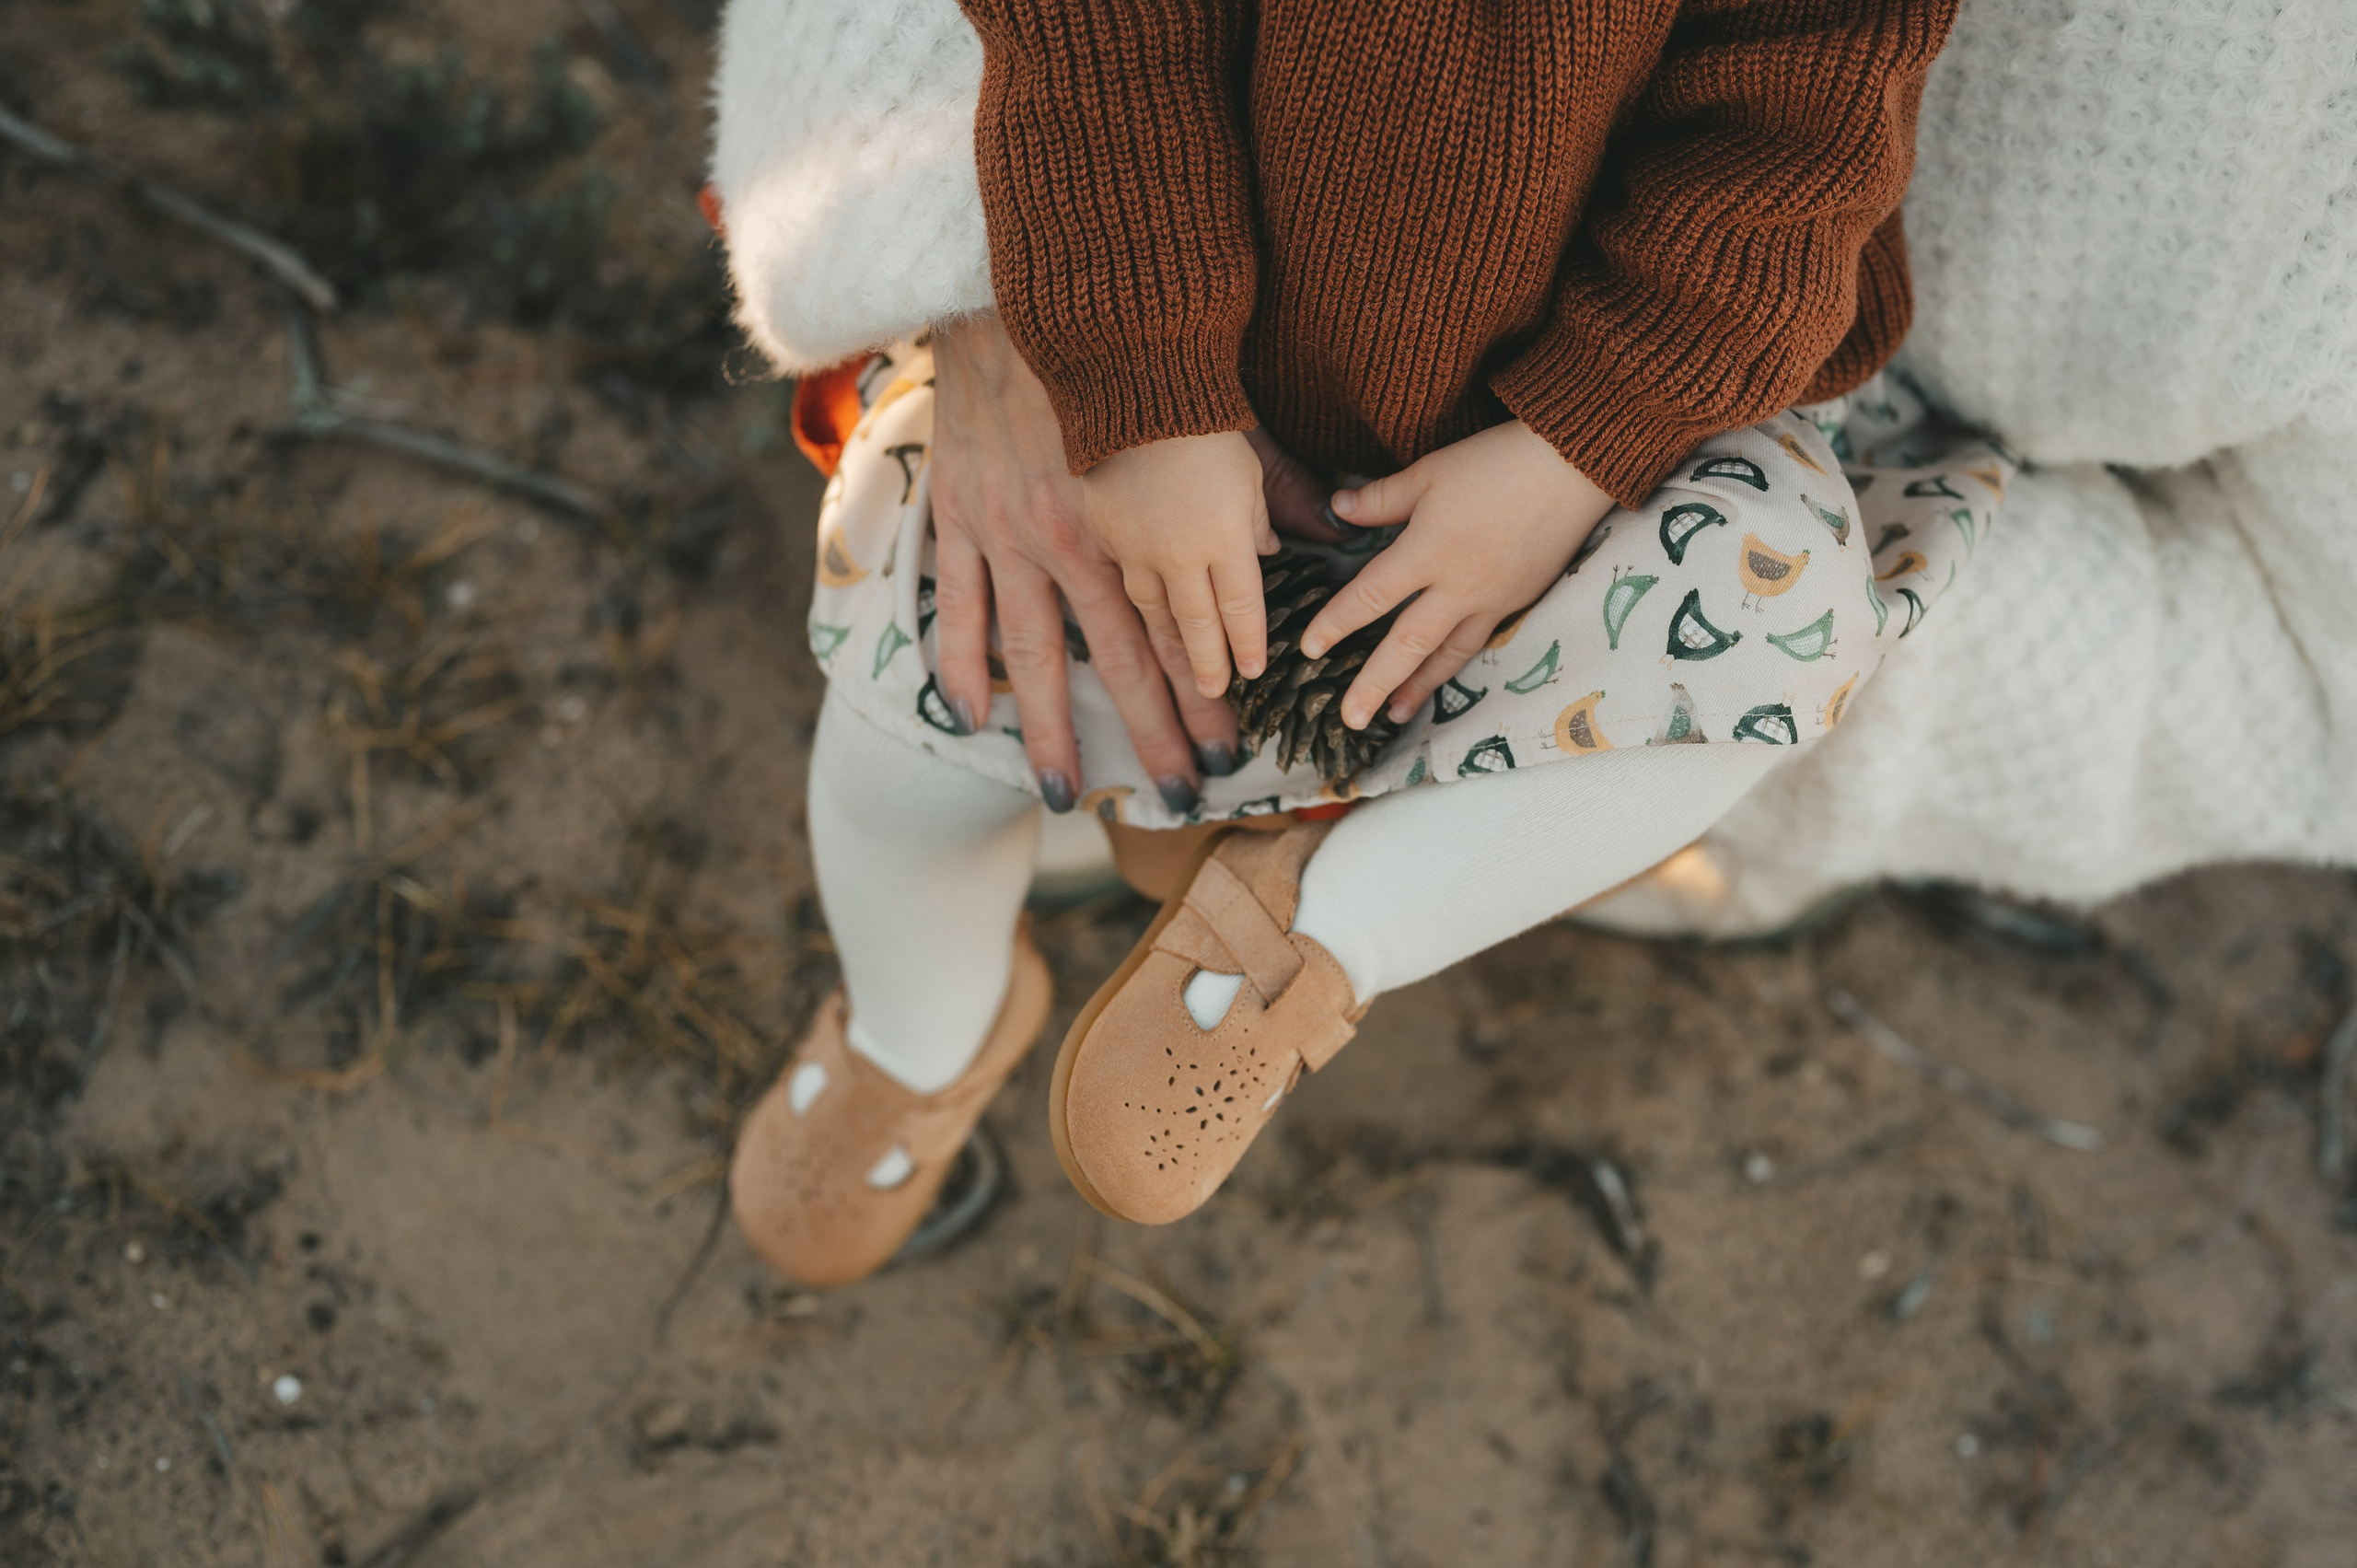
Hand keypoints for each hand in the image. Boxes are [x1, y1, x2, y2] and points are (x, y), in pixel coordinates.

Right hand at [930, 315, 1242, 810]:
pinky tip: (974, 718)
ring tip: (1067, 794)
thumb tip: (1310, 539)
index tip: (1233, 741)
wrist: (1044, 297)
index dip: (1213, 691)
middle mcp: (1086, 545)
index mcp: (1153, 524)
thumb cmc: (1138, 360)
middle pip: (1126, 662)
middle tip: (1177, 791)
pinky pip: (960, 608)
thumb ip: (1267, 491)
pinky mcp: (963, 517)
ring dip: (1054, 732)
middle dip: (1155, 734)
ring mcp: (1015, 536)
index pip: (1193, 630)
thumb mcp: (1224, 425)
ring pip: (1038, 657)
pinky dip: (962, 667)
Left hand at [1302, 420, 1613, 728]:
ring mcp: (1490, 600)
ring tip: (1394, 715)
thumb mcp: (1430, 472)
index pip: (1369, 598)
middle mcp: (1456, 587)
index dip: (1336, 624)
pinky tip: (1442, 677)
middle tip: (1349, 719)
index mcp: (1426, 551)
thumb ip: (1381, 498)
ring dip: (1417, 688)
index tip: (1309, 649)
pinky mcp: (1519, 601)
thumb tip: (1338, 509)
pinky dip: (1455, 666)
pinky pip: (1479, 643)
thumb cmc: (1497, 462)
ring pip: (1446, 655)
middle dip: (1373, 684)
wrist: (1572, 468)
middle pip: (1405, 646)